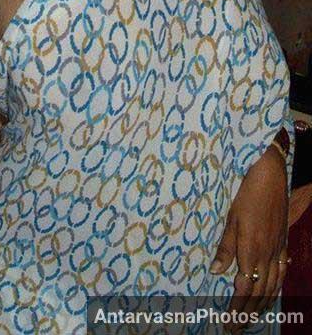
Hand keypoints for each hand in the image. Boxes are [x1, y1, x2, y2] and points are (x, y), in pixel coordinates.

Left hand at [210, 143, 288, 332]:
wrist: (270, 178)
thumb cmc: (246, 196)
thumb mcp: (231, 220)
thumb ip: (225, 248)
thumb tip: (215, 272)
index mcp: (251, 250)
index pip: (244, 289)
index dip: (236, 309)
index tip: (228, 323)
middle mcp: (267, 255)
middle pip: (259, 293)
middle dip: (248, 314)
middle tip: (236, 329)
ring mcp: (277, 250)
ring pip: (272, 286)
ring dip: (261, 306)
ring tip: (251, 319)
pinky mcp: (283, 243)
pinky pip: (281, 274)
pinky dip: (274, 289)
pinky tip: (270, 294)